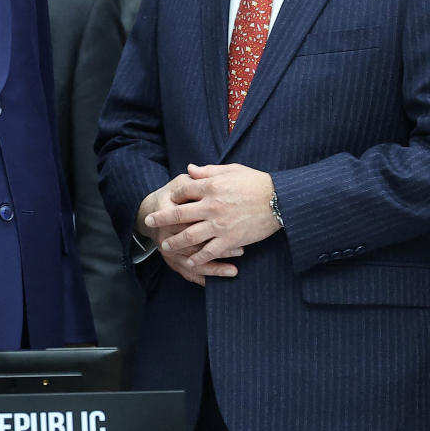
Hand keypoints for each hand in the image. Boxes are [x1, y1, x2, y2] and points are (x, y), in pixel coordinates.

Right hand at [137, 177, 235, 285]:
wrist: (149, 214)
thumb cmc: (169, 196)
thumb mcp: (180, 183)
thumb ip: (194, 179)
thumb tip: (203, 171)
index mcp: (169, 210)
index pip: (189, 219)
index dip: (210, 222)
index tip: (233, 224)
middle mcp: (167, 234)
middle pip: (194, 243)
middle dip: (219, 248)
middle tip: (241, 249)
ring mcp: (169, 250)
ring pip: (193, 262)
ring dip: (215, 267)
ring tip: (234, 268)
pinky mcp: (173, 261)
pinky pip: (189, 273)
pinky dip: (204, 276)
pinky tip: (222, 278)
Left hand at [147, 164, 281, 272]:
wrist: (279, 201)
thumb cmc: (256, 182)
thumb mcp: (231, 170)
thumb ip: (208, 171)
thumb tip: (189, 169)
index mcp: (211, 186)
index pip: (184, 191)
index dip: (174, 196)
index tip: (169, 200)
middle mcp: (211, 206)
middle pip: (179, 214)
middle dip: (162, 219)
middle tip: (150, 222)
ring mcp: (219, 225)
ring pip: (189, 236)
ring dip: (174, 242)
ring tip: (165, 246)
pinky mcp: (229, 240)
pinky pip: (208, 252)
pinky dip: (197, 258)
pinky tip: (189, 262)